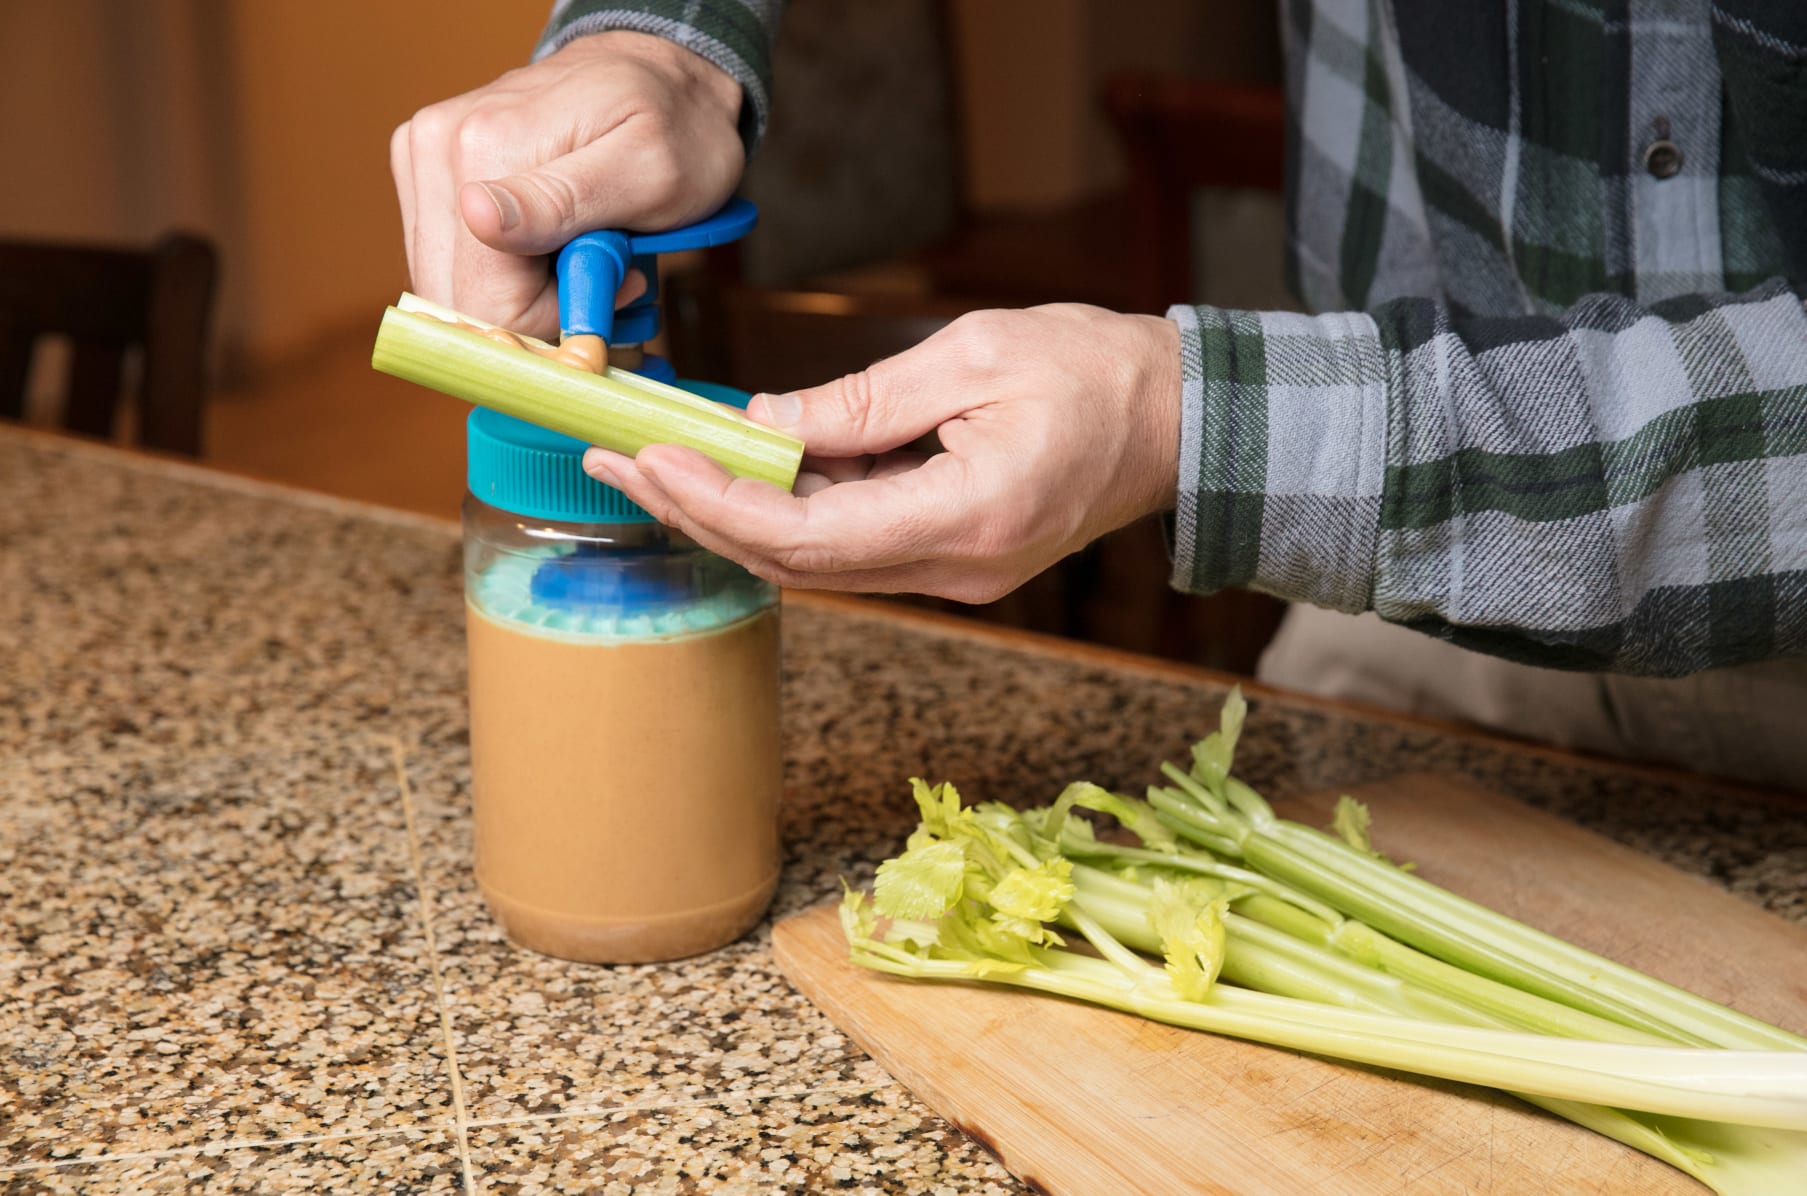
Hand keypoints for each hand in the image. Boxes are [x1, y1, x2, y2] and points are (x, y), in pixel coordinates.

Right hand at [390, 31, 744, 338]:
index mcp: (483, 147)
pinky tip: (550, 244)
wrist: (661, 73)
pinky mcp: (427, 172)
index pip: (486, 301)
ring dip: (520, 295)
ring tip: (580, 252)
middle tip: (599, 271)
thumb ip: (563, 202)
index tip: (609, 282)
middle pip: (458, 300)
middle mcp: (436, 148)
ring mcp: (424, 158)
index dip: (553, 316)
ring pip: (451, 288)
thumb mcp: (650, 171)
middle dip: (535, 311)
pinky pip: (452, 263)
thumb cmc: (673, 126)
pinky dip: (504, 275)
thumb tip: (477, 218)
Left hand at [582, 305, 1181, 602]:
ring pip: (814, 562)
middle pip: (796, 564)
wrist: (1180, 426)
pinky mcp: (950, 560)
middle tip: (616, 462)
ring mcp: (953, 575)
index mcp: (967, 517)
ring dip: (730, 516)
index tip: (652, 459)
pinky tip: (736, 472)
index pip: (810, 535)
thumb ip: (862, 400)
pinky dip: (786, 513)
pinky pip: (850, 547)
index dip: (719, 503)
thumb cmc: (1096, 375)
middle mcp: (954, 569)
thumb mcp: (973, 357)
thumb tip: (765, 420)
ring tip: (652, 463)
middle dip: (697, 513)